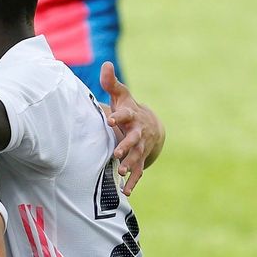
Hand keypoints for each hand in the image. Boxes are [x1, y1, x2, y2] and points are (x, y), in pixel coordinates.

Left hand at [100, 62, 164, 194]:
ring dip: (129, 165)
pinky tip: (126, 191)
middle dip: (126, 146)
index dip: (118, 117)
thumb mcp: (121, 95)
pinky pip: (138, 172)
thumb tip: (106, 64)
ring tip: (120, 171)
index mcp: (132, 116)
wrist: (150, 125)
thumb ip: (111, 83)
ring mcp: (141, 147)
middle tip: (117, 153)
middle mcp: (138, 133)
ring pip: (137, 157)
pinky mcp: (141, 160)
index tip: (110, 119)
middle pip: (133, 139)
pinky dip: (133, 182)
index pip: (126, 115)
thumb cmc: (128, 109)